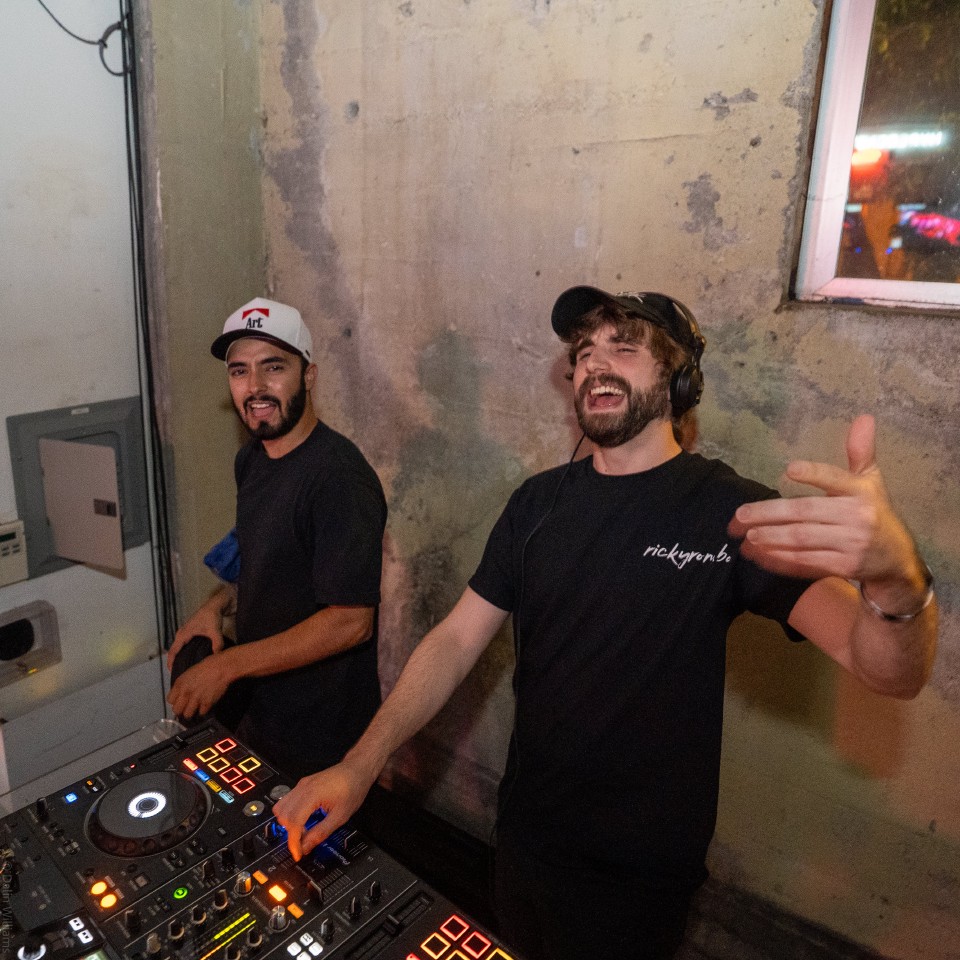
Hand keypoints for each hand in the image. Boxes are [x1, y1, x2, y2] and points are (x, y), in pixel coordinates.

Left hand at [166, 653, 232, 718]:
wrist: (222, 667)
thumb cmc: (208, 665)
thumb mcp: (189, 672)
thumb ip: (183, 683)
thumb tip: (181, 692)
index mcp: (180, 683)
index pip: (170, 700)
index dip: (175, 700)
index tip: (179, 700)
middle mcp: (186, 693)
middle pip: (176, 710)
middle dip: (181, 709)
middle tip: (186, 706)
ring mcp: (196, 699)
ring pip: (187, 714)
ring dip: (191, 712)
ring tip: (195, 708)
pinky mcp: (207, 703)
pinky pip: (201, 713)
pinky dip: (203, 711)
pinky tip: (205, 706)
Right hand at [167, 604, 225, 669]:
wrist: (216, 604)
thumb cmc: (213, 616)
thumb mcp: (215, 630)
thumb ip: (217, 643)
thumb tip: (217, 656)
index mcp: (183, 634)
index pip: (172, 651)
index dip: (170, 662)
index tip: (171, 673)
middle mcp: (182, 633)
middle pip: (174, 651)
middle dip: (174, 662)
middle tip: (178, 674)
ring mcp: (186, 632)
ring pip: (179, 647)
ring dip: (179, 656)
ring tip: (184, 668)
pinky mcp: (191, 631)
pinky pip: (184, 644)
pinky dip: (184, 651)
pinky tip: (192, 658)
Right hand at [274, 761, 373, 861]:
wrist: (357, 769)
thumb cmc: (353, 787)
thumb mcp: (341, 816)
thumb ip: (321, 833)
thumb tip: (306, 846)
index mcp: (312, 794)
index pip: (293, 822)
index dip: (293, 842)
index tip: (297, 854)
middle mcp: (303, 788)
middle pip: (283, 816)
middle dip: (290, 833)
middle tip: (303, 842)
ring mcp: (302, 784)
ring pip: (281, 808)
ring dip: (288, 823)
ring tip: (304, 829)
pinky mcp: (303, 784)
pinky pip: (287, 800)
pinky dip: (290, 813)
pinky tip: (303, 818)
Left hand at [729, 415, 923, 588]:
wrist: (897, 559)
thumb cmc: (875, 513)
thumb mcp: (871, 481)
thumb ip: (861, 452)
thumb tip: (864, 417)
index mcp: (861, 492)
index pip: (836, 479)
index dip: (814, 474)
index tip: (789, 469)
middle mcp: (856, 517)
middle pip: (805, 512)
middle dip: (769, 514)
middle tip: (740, 514)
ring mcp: (850, 544)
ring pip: (802, 540)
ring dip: (770, 538)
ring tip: (745, 535)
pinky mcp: (843, 567)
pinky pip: (806, 562)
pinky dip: (780, 559)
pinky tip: (759, 554)